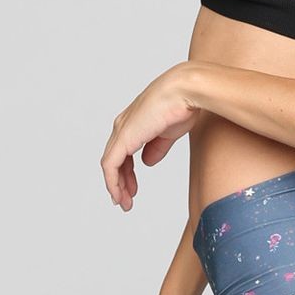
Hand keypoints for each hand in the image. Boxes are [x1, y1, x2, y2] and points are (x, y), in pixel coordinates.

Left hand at [101, 64, 198, 208]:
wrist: (184, 92)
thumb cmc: (181, 106)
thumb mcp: (167, 134)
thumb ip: (156, 148)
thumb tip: (147, 162)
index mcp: (133, 123)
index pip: (122, 152)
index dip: (126, 173)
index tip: (132, 190)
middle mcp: (122, 126)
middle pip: (114, 160)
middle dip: (120, 183)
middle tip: (126, 201)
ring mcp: (121, 131)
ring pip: (110, 165)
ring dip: (116, 186)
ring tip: (124, 203)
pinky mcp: (123, 138)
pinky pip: (111, 165)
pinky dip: (113, 182)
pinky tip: (119, 194)